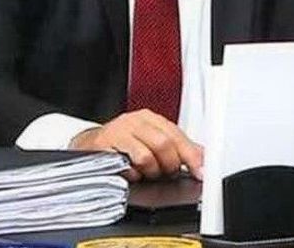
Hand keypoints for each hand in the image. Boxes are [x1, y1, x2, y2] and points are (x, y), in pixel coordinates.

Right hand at [69, 109, 203, 181]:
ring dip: (151, 172)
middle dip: (169, 165)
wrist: (90, 146)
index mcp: (150, 118)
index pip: (177, 134)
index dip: (191, 155)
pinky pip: (127, 165)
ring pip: (147, 156)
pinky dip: (134, 174)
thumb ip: (177, 147)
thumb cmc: (123, 143)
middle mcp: (134, 122)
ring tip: (146, 172)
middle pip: (164, 144)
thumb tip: (203, 158)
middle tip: (166, 173)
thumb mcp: (152, 141)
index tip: (200, 172)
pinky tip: (132, 172)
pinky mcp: (105, 146)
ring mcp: (119, 133)